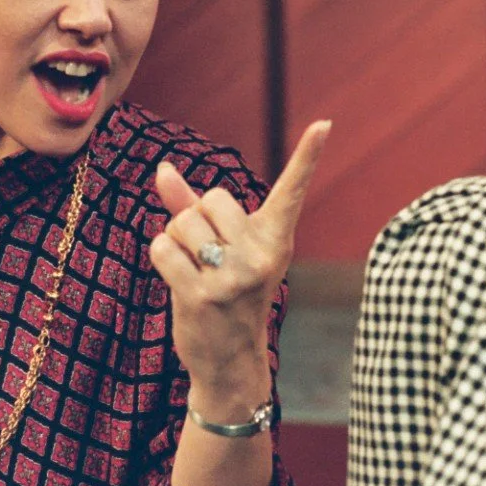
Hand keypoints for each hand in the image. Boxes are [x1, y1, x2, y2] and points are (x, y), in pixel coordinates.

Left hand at [149, 121, 330, 418]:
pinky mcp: (202, 295)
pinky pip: (162, 247)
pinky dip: (161, 257)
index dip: (307, 155)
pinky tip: (180, 282)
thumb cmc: (228, 294)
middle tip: (210, 256)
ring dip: (176, 240)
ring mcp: (234, 277)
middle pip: (211, 198)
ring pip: (182, 222)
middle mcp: (262, 255)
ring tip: (196, 270)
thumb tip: (162, 168)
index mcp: (276, 239)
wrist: (230, 361)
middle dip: (196, 219)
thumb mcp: (225, 248)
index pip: (291, 190)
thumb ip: (192, 205)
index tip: (324, 123)